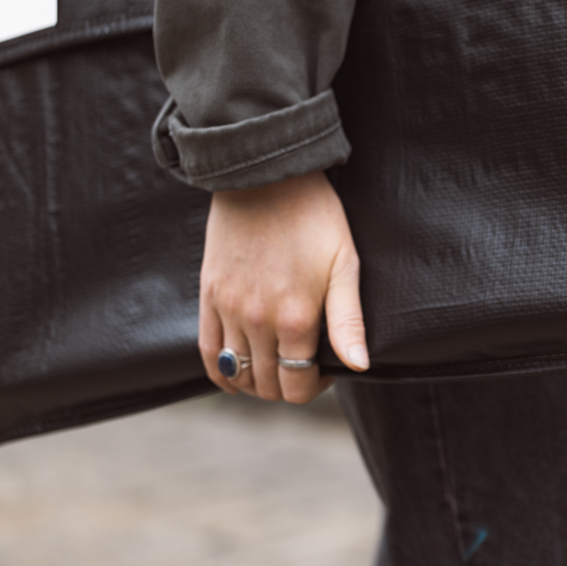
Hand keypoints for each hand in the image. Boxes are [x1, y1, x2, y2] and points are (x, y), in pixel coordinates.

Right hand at [198, 171, 368, 402]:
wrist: (266, 178)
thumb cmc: (315, 218)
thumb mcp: (345, 265)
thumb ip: (348, 321)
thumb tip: (358, 366)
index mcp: (296, 318)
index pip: (298, 385)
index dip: (314, 387)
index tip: (326, 370)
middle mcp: (258, 321)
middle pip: (268, 385)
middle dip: (288, 386)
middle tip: (303, 367)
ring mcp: (229, 310)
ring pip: (238, 374)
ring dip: (257, 381)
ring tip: (275, 365)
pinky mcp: (208, 295)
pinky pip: (208, 352)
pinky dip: (222, 371)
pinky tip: (237, 372)